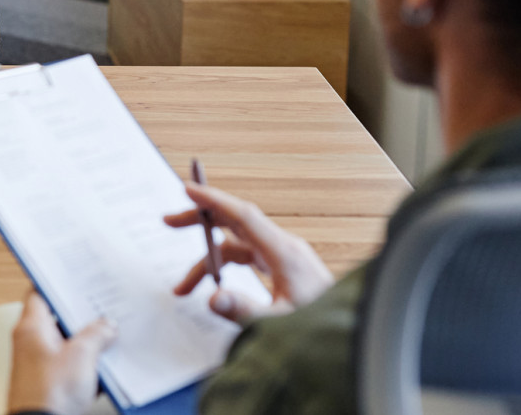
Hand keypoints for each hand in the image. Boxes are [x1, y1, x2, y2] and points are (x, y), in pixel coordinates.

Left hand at [6, 292, 116, 414]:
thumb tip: (106, 326)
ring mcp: (39, 364)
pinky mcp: (49, 383)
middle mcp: (31, 343)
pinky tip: (102, 371)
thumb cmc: (49, 393)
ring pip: (66, 345)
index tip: (74, 280)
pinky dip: (85, 367)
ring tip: (108, 341)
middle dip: (81, 318)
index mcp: (31, 328)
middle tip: (101, 312)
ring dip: (87, 345)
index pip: (38, 294)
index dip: (56, 285)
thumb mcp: (81, 355)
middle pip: (57, 320)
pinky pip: (69, 368)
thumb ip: (96, 335)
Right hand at [164, 181, 333, 323]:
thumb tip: (212, 298)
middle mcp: (283, 248)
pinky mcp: (283, 267)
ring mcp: (284, 256)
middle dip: (202, 221)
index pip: (244, 216)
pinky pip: (246, 258)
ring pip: (236, 247)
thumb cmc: (322, 324)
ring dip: (208, 262)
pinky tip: (214, 286)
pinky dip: (224, 267)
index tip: (188, 189)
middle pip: (235, 223)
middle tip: (169, 222)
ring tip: (183, 287)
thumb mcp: (280, 322)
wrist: (351, 330)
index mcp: (285, 253)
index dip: (215, 200)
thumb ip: (244, 310)